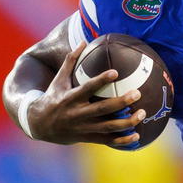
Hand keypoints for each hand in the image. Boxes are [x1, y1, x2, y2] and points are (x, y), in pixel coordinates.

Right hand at [26, 45, 144, 146]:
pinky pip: (107, 140)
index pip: (88, 88)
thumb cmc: (52, 97)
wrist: (39, 124)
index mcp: (71, 98)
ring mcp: (83, 128)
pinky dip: (122, 140)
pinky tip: (137, 136)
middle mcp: (78, 114)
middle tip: (137, 93)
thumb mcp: (58, 80)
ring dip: (127, 122)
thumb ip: (70, 61)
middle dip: (121, 102)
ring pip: (108, 127)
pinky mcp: (87, 138)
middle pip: (103, 108)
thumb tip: (83, 41)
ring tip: (142, 113)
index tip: (116, 72)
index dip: (101, 81)